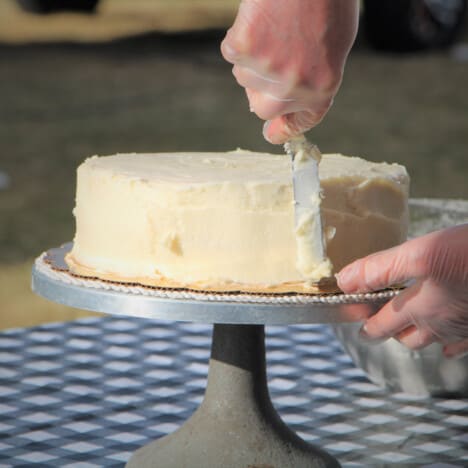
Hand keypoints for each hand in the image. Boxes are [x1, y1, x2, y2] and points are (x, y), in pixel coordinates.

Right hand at [221, 0, 358, 143]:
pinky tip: (257, 18)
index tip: (272, 133)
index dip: (284, 129)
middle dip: (260, 92)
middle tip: (266, 65)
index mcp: (323, 87)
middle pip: (262, 108)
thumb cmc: (328, 0)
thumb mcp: (335, 45)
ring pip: (244, 77)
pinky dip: (239, 37)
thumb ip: (312, 79)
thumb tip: (283, 102)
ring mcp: (267, 69)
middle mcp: (294, 86)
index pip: (300, 121)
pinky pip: (231, 51)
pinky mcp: (244, 48)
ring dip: (253, 57)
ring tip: (272, 27)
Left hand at [337, 225, 467, 358]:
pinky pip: (462, 342)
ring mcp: (466, 327)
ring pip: (433, 340)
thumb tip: (345, 282)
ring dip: (416, 334)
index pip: (382, 323)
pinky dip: (449, 342)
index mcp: (420, 308)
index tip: (354, 318)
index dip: (365, 322)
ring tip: (406, 326)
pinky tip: (448, 342)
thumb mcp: (420, 254)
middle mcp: (442, 324)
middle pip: (406, 336)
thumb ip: (380, 269)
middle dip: (387, 330)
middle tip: (375, 322)